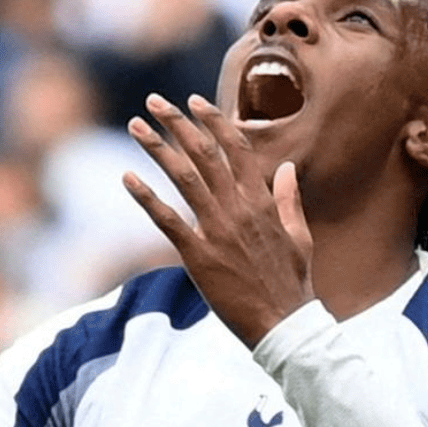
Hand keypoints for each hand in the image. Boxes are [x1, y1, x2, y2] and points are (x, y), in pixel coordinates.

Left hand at [123, 93, 313, 347]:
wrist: (283, 325)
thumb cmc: (293, 284)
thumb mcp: (299, 237)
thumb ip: (290, 200)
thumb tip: (286, 168)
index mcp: (263, 202)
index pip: (236, 149)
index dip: (214, 121)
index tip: (194, 101)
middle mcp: (239, 210)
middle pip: (204, 154)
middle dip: (177, 123)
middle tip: (154, 101)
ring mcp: (218, 231)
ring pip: (184, 178)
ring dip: (158, 148)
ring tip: (137, 126)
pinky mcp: (198, 256)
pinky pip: (167, 220)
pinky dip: (146, 197)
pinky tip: (127, 178)